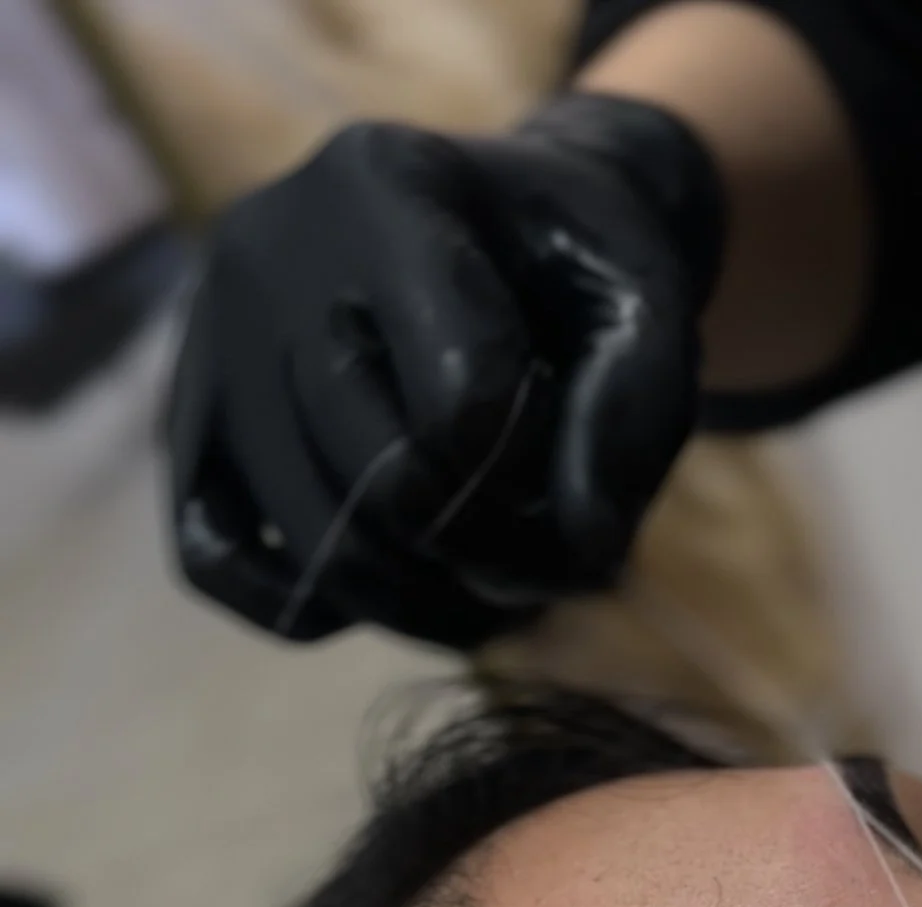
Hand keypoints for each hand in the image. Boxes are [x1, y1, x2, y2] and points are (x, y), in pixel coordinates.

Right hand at [168, 95, 723, 647]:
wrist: (500, 224)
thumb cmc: (571, 267)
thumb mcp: (641, 304)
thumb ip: (630, 418)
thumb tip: (578, 560)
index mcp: (383, 188)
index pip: (458, 400)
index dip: (534, 478)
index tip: (569, 473)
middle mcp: (267, 254)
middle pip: (381, 485)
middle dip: (484, 553)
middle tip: (538, 564)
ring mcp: (210, 341)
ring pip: (315, 545)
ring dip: (420, 606)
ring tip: (489, 596)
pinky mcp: (187, 418)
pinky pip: (215, 561)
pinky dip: (308, 610)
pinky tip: (386, 591)